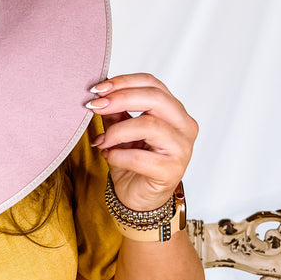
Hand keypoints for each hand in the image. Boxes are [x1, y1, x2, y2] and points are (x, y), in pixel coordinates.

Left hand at [86, 73, 197, 212]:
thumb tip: (99, 92)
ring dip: (117, 131)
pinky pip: (139, 156)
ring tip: (101, 140)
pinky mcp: (172, 170)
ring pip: (149, 125)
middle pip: (155, 99)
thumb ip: (116, 111)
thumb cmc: (133, 161)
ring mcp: (182, 148)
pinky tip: (108, 156)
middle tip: (95, 106)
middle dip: (120, 99)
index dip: (124, 81)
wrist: (138, 198)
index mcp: (174, 111)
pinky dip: (118, 155)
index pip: (153, 84)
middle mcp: (184, 126)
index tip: (99, 88)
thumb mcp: (121, 130)